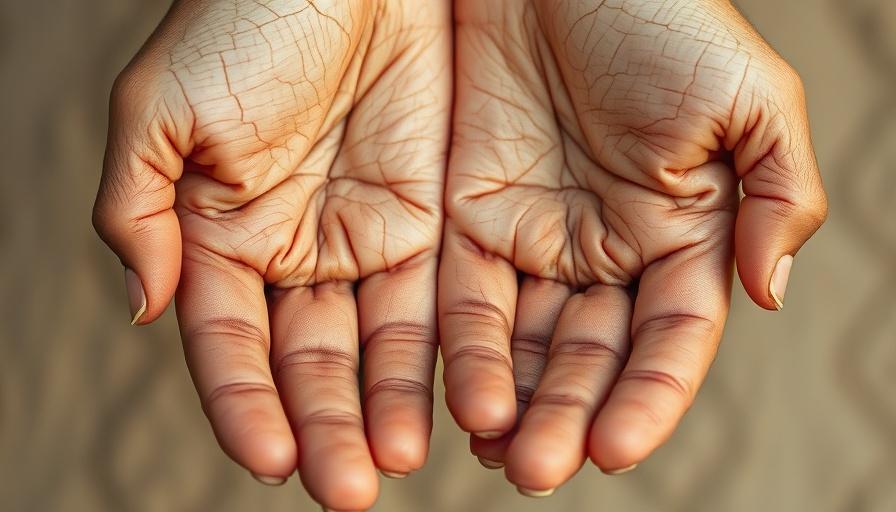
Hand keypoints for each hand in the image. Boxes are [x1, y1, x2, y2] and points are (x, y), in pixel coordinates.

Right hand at [92, 1, 449, 508]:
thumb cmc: (245, 20)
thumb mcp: (164, 109)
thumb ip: (140, 212)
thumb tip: (142, 306)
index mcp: (223, 238)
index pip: (228, 346)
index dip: (245, 404)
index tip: (269, 459)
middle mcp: (296, 254)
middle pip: (307, 365)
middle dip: (323, 429)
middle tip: (345, 490)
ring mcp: (367, 242)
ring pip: (376, 349)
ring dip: (385, 409)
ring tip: (398, 461)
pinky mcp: (433, 222)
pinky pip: (437, 304)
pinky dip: (441, 359)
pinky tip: (455, 404)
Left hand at [441, 0, 826, 494]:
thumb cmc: (658, 15)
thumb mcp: (746, 96)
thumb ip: (775, 195)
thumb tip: (770, 294)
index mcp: (682, 234)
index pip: (670, 340)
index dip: (649, 397)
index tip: (617, 451)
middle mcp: (608, 252)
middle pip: (591, 358)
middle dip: (569, 417)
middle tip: (539, 468)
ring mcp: (536, 240)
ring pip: (526, 345)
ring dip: (513, 403)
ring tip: (497, 451)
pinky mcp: (469, 220)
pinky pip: (464, 300)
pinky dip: (464, 352)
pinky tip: (461, 398)